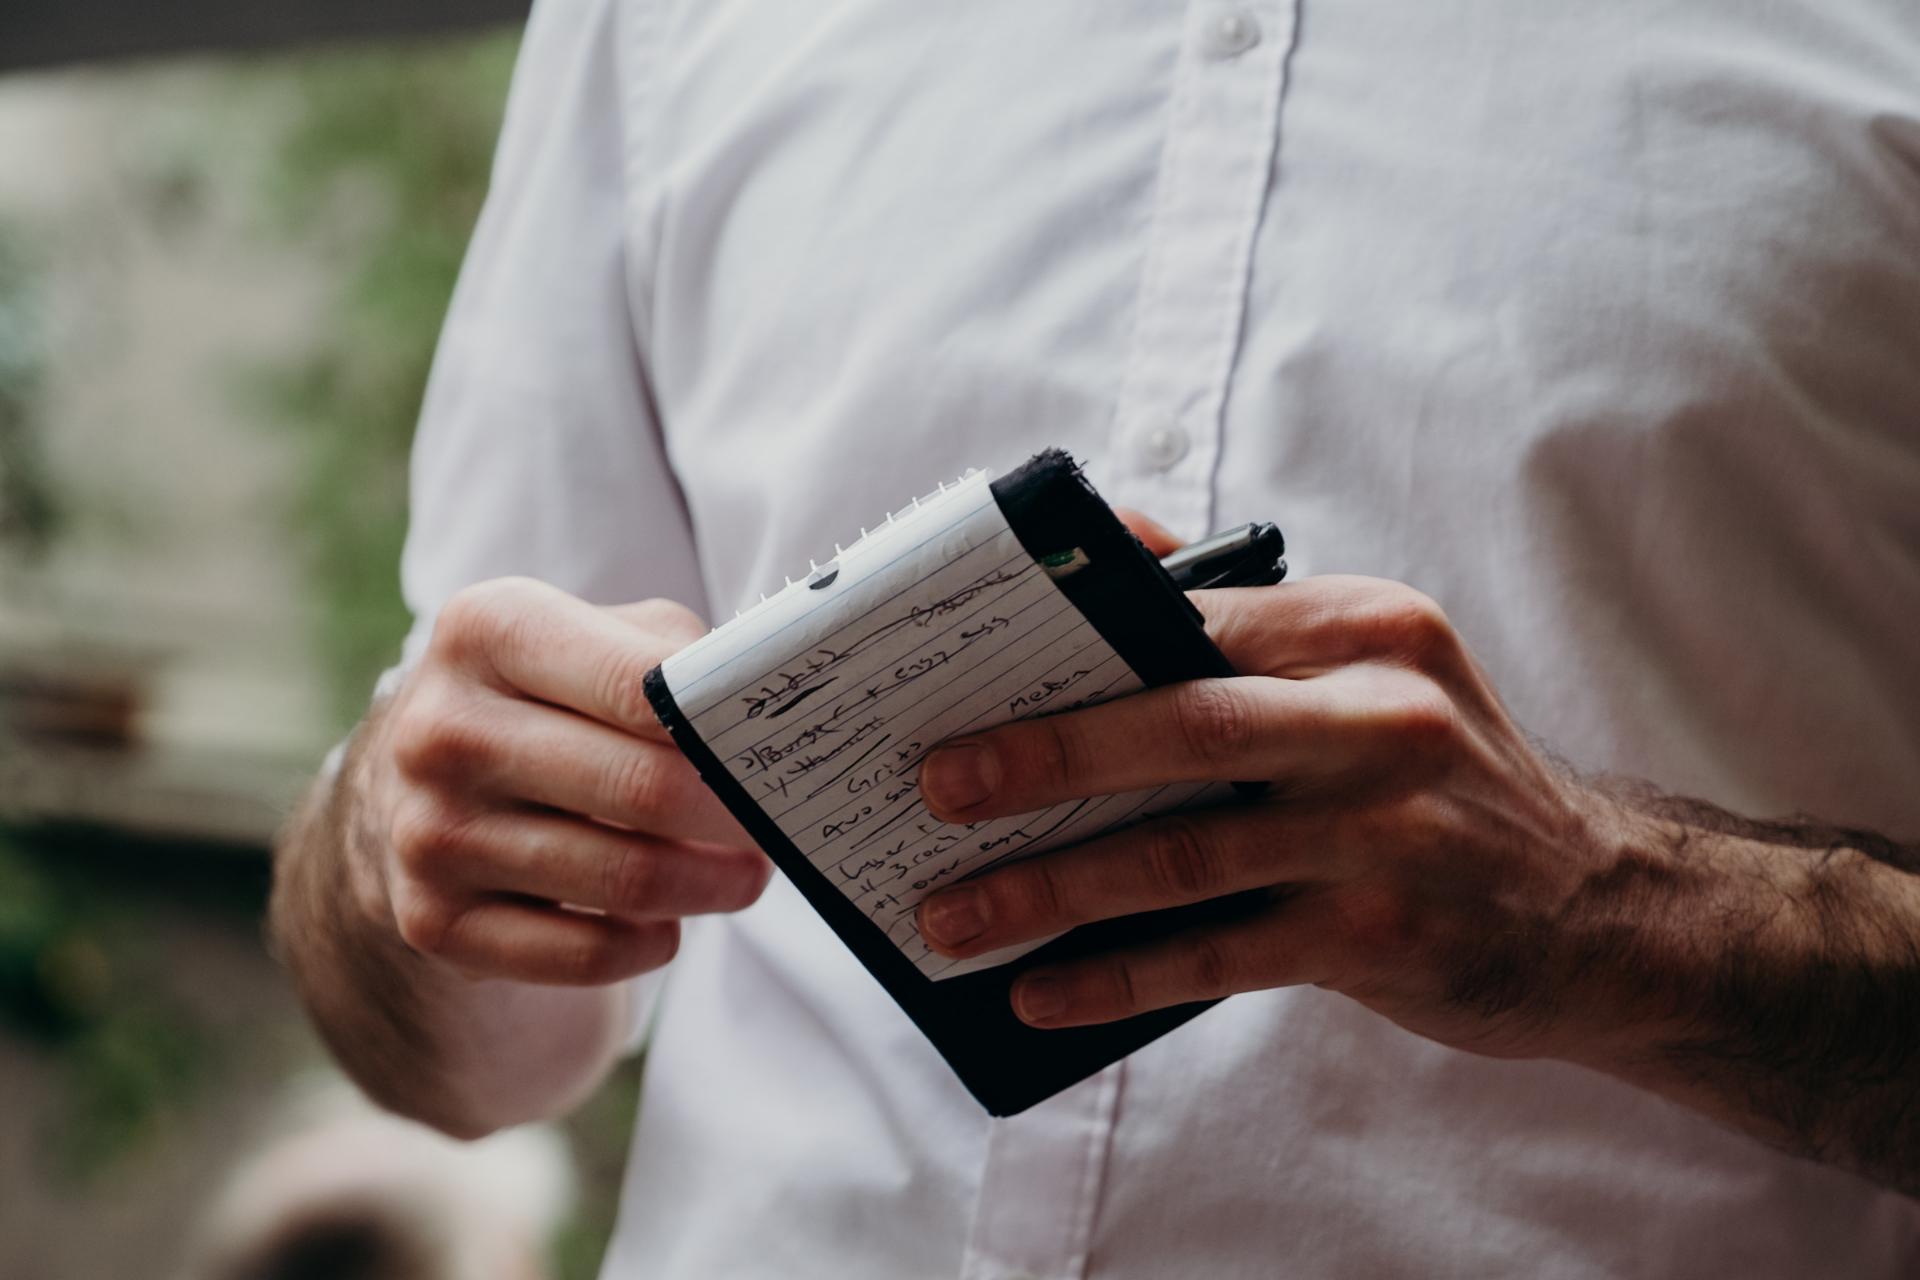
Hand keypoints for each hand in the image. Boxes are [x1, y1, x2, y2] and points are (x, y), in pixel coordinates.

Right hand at [358, 578, 770, 985]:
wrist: (423, 784)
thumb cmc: (551, 697)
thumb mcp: (599, 637)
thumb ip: (679, 657)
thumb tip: (764, 712)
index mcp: (488, 630)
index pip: (640, 685)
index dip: (724, 727)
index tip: (775, 753)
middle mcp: (442, 728)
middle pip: (642, 789)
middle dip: (734, 816)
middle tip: (779, 826)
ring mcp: (427, 831)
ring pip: (624, 879)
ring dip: (710, 886)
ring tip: (746, 876)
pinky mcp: (432, 920)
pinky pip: (581, 955)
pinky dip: (647, 945)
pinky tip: (667, 925)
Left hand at [914, 575, 1652, 1059]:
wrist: (1605, 910)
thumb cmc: (1448, 780)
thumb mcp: (1378, 670)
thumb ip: (1250, 623)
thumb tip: (1117, 545)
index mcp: (1364, 628)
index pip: (1189, 616)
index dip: (1065, 641)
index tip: (962, 669)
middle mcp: (1381, 716)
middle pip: (1178, 724)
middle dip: (1040, 756)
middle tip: (932, 786)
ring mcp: (1385, 832)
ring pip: (1181, 854)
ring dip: (1050, 888)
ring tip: (954, 915)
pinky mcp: (1381, 937)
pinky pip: (1216, 955)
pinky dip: (1116, 975)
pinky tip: (1041, 990)